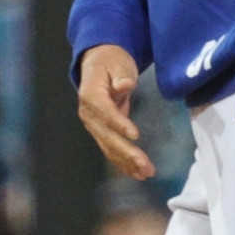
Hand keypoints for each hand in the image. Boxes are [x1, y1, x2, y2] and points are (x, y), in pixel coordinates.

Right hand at [77, 44, 154, 178]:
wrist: (98, 64)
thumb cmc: (111, 61)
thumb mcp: (118, 62)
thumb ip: (121, 74)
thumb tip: (124, 85)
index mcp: (90, 94)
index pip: (105, 112)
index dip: (119, 124)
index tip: (135, 135)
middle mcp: (88, 113)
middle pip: (107, 136)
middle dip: (126, 152)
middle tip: (145, 165)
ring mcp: (93, 124)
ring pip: (109, 147)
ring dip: (127, 162)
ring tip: (146, 173)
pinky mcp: (101, 131)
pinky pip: (111, 149)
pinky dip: (123, 162)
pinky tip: (137, 173)